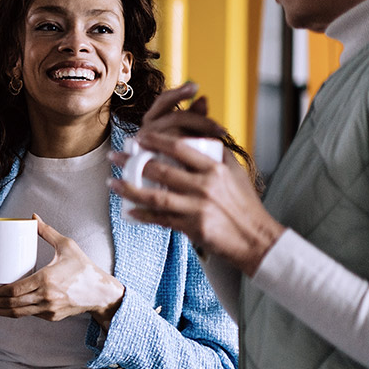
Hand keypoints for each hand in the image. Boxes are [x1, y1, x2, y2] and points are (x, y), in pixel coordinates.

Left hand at [0, 215, 124, 326]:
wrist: (102, 293)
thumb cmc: (84, 268)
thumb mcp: (67, 246)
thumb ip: (47, 231)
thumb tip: (33, 216)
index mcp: (46, 280)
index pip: (14, 290)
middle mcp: (46, 298)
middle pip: (12, 305)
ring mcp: (49, 310)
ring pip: (18, 314)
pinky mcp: (52, 317)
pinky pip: (29, 315)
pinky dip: (16, 312)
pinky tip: (4, 307)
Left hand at [112, 84, 285, 274]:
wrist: (256, 238)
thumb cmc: (244, 203)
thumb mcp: (234, 171)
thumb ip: (215, 150)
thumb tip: (197, 129)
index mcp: (215, 169)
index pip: (180, 148)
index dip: (155, 141)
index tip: (138, 137)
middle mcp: (205, 186)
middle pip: (161, 171)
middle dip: (132, 162)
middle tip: (115, 156)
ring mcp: (198, 208)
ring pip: (155, 197)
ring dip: (130, 189)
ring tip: (112, 182)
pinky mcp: (193, 228)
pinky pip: (162, 220)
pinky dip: (143, 215)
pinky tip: (129, 211)